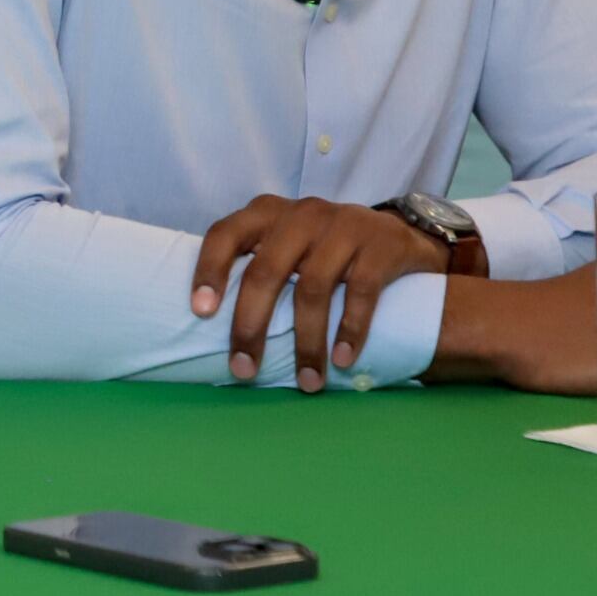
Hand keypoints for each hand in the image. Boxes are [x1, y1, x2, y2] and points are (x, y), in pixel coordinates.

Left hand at [191, 195, 449, 389]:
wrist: (396, 235)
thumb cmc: (323, 248)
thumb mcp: (286, 244)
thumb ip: (255, 265)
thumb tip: (210, 328)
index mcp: (267, 213)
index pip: (225, 234)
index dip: (208, 270)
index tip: (200, 312)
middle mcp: (300, 215)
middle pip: (265, 271)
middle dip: (251, 326)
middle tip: (244, 369)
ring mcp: (342, 227)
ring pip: (312, 290)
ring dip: (306, 343)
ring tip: (306, 382)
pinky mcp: (380, 246)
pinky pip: (360, 293)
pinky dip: (350, 330)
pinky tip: (342, 360)